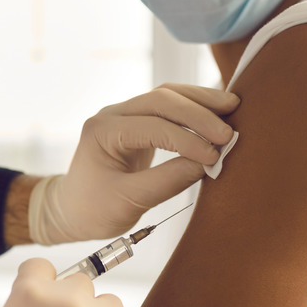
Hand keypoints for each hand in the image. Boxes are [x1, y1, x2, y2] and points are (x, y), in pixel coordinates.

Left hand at [29, 84, 239, 243]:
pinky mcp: (138, 123)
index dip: (187, 139)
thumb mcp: (128, 202)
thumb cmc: (93, 209)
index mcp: (103, 131)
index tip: (214, 157)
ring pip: (167, 95)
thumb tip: (207, 165)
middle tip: (229, 132)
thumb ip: (166, 182)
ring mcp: (125, 115)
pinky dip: (194, 108)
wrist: (74, 211)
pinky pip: (169, 108)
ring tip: (233, 108)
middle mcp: (113, 115)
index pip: (153, 126)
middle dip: (198, 112)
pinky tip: (217, 113)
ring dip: (200, 102)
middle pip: (161, 99)